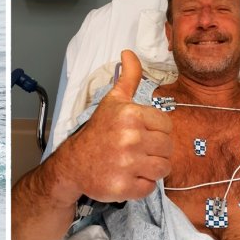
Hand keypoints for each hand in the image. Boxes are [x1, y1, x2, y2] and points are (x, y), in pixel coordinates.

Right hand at [60, 50, 172, 201]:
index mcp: (131, 115)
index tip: (139, 134)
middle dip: (154, 151)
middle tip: (135, 151)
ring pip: (162, 169)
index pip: (167, 126)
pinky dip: (140, 185)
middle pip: (167, 148)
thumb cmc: (97, 132)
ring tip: (133, 163)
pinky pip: (150, 187)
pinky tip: (126, 176)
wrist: (72, 164)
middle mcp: (130, 139)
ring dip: (150, 168)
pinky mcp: (124, 187)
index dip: (155, 131)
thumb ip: (128, 78)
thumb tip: (129, 52)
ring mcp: (127, 165)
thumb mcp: (112, 102)